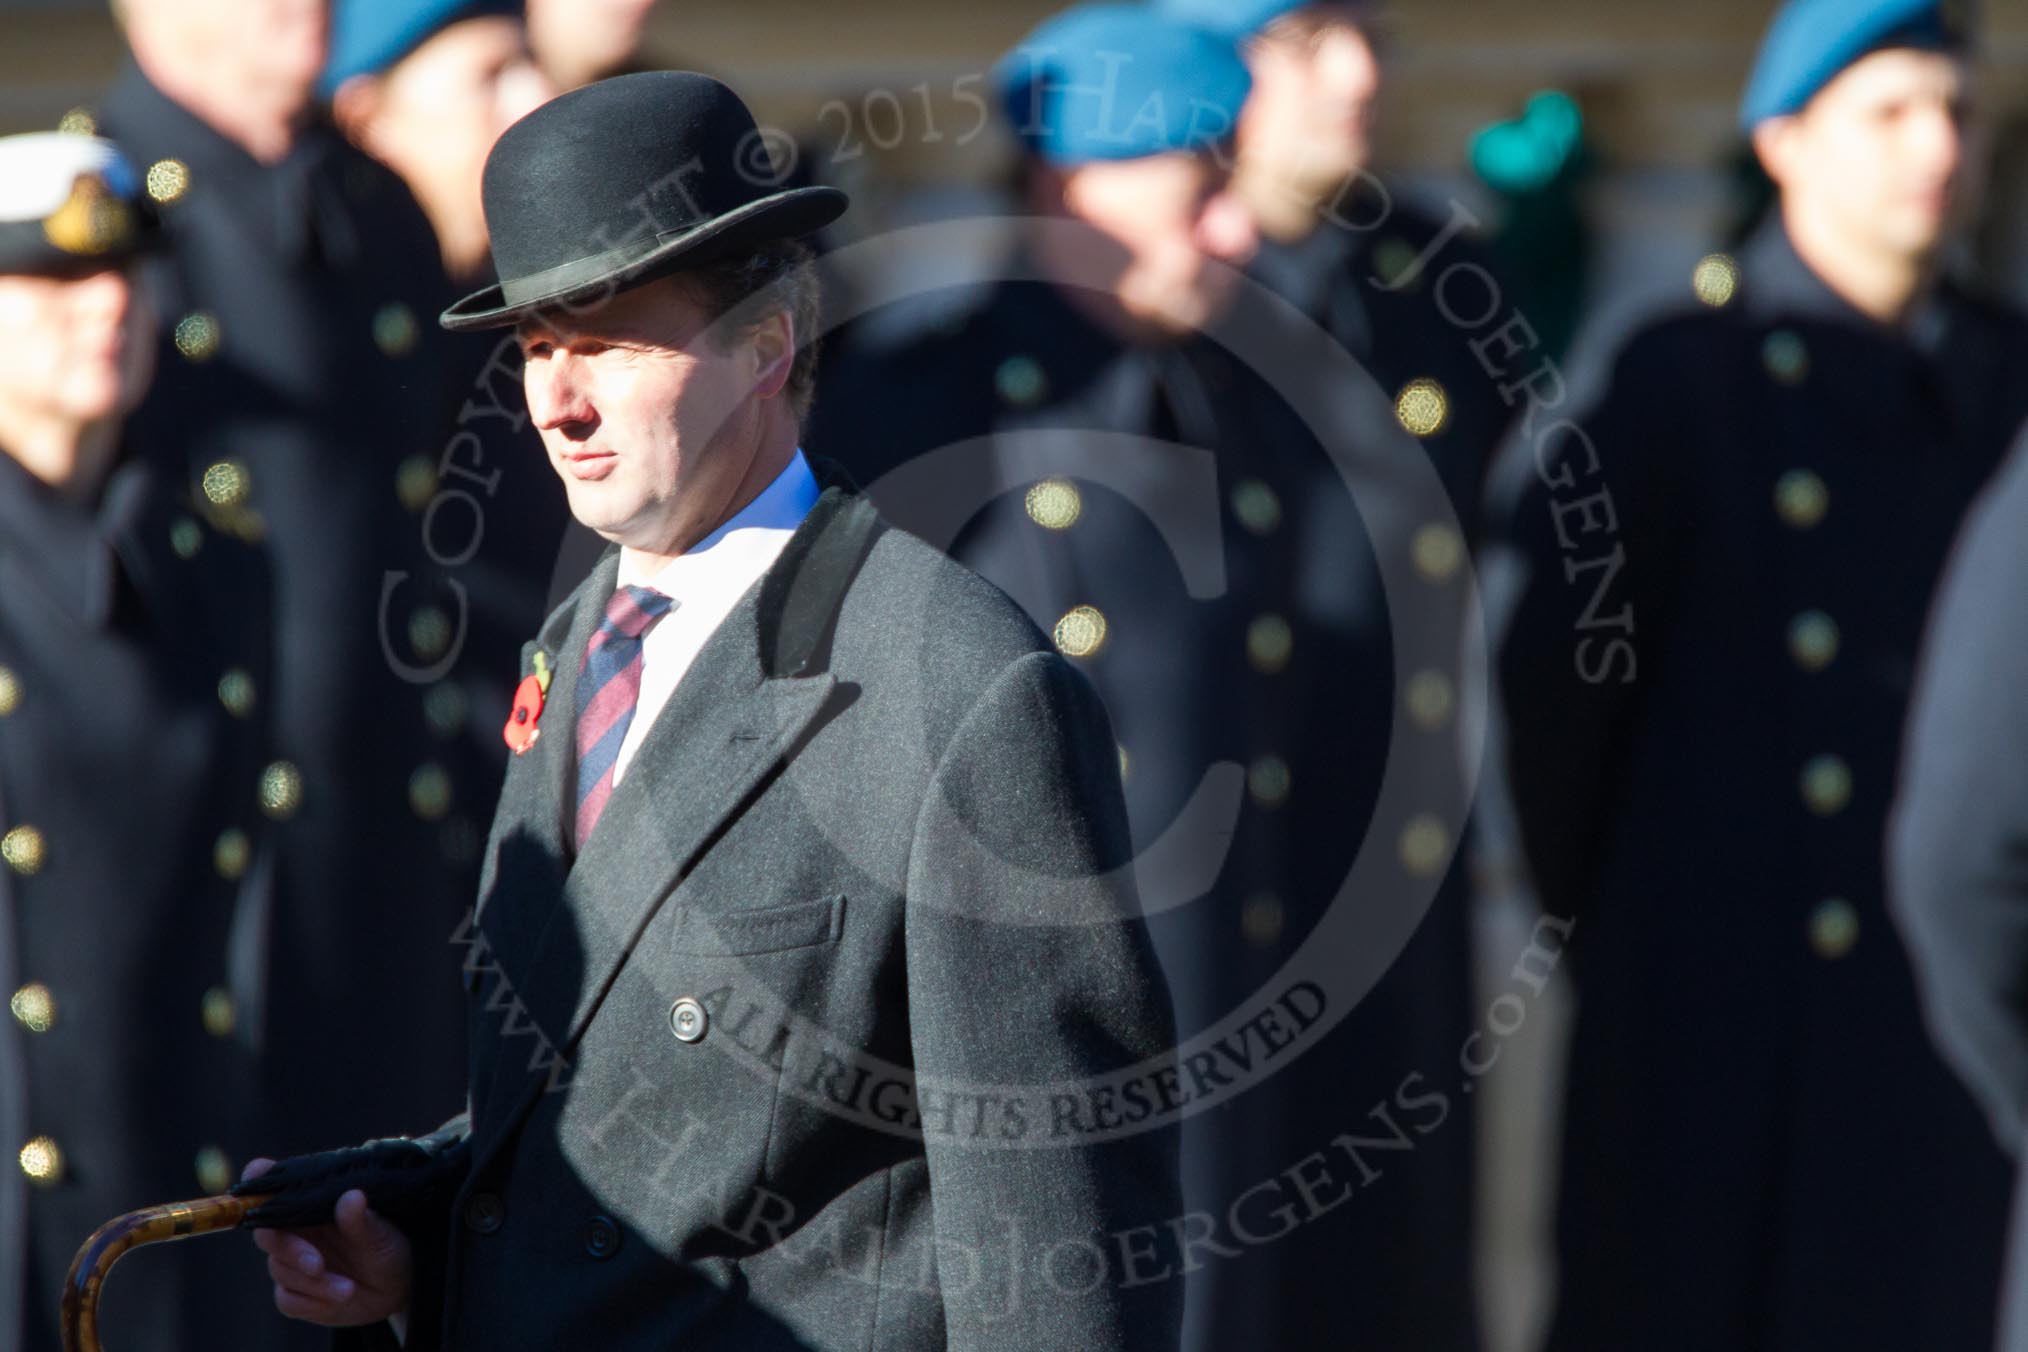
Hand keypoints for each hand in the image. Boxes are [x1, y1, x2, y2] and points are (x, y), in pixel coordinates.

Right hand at [243, 1157, 412, 1327]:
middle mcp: (297, 1232)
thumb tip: (351, 1195)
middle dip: (291, 1249)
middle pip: (268, 1234)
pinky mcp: (294, 1294)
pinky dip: (312, 1302)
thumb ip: (362, 1219)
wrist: (396, 1291)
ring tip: (348, 1289)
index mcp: (313, 1206)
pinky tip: (338, 1300)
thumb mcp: (382, 1235)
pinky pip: (288, 1299)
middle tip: (317, 1264)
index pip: (276, 1187)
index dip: (260, 1179)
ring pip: (281, 1270)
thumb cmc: (387, 1249)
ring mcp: (292, 1263)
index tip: (258, 1171)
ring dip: (314, 1283)